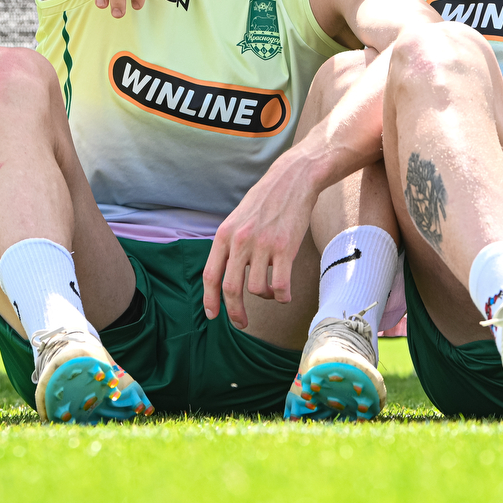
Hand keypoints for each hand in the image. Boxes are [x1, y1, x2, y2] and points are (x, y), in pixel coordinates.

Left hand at [202, 149, 321, 328]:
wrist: (292, 180)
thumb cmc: (266, 200)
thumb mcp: (238, 219)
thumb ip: (230, 244)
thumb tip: (225, 275)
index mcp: (225, 235)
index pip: (210, 275)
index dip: (209, 299)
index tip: (212, 315)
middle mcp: (240, 241)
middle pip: (231, 288)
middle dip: (234, 312)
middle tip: (240, 323)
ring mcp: (263, 245)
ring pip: (258, 289)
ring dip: (265, 297)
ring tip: (272, 290)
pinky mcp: (285, 248)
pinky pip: (280, 286)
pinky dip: (282, 297)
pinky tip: (285, 295)